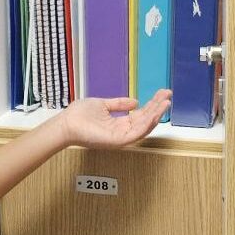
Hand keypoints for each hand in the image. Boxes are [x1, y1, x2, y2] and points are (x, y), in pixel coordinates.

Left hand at [57, 89, 171, 148]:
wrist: (66, 123)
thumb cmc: (80, 115)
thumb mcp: (103, 104)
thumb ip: (119, 104)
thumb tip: (136, 102)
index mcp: (119, 123)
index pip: (140, 114)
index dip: (152, 104)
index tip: (162, 93)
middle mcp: (122, 131)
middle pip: (145, 120)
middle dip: (158, 107)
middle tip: (169, 95)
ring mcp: (120, 137)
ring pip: (144, 127)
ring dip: (156, 115)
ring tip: (166, 102)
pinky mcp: (117, 141)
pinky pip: (136, 133)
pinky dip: (147, 124)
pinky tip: (154, 114)